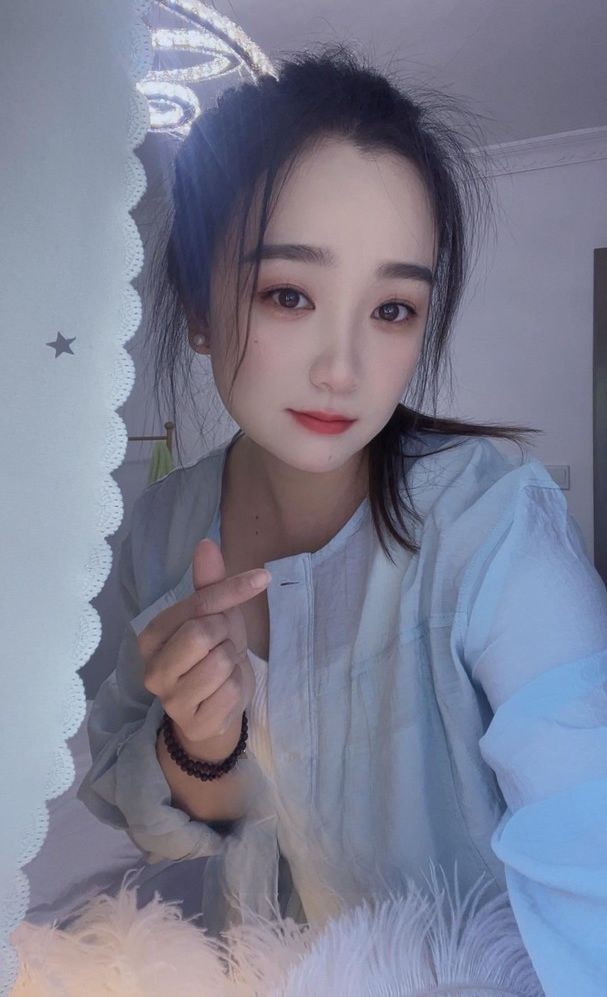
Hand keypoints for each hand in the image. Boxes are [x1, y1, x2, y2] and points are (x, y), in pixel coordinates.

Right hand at [138, 538, 270, 754]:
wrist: (216, 709)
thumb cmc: (212, 654)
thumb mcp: (214, 616)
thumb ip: (209, 583)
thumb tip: (206, 543)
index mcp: (151, 637)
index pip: (196, 606)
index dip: (232, 590)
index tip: (262, 577)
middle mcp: (152, 668)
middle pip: (204, 633)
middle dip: (226, 634)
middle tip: (223, 644)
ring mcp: (170, 700)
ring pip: (220, 662)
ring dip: (233, 662)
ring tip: (223, 669)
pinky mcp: (194, 722)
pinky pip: (231, 691)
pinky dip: (237, 687)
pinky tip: (225, 691)